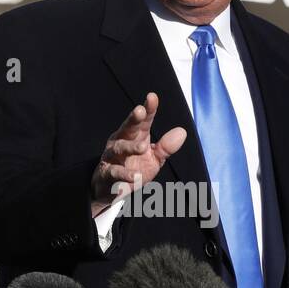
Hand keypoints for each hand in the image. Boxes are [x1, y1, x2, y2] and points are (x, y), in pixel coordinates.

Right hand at [90, 92, 186, 216]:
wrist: (112, 191)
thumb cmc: (134, 169)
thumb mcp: (154, 159)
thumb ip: (166, 147)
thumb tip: (182, 131)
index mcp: (135, 136)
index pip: (143, 121)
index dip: (148, 109)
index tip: (152, 97)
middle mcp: (121, 142)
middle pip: (127, 128)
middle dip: (133, 119)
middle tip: (140, 111)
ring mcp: (112, 158)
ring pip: (119, 148)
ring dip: (130, 147)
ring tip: (142, 147)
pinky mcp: (106, 174)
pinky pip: (114, 173)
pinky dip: (123, 175)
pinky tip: (134, 177)